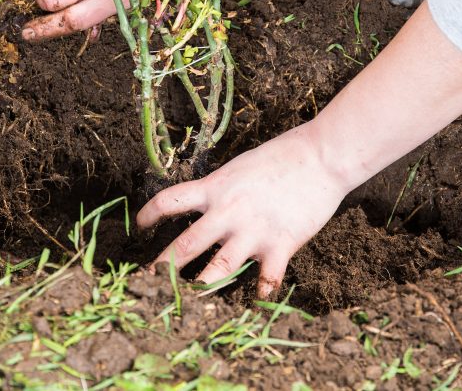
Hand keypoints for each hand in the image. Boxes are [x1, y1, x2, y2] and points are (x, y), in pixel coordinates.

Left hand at [136, 124, 350, 297]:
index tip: (139, 225)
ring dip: (201, 289)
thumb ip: (223, 190)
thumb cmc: (283, 156)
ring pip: (218, 270)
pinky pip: (265, 279)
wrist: (321, 157)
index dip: (149, 214)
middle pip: (185, 245)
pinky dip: (260, 293)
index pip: (169, 201)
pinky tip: (256, 299)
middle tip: (147, 284)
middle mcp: (227, 212)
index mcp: (215, 189)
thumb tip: (208, 203)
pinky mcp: (280, 245)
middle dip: (162, 268)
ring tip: (188, 305)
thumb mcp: (241, 167)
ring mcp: (253, 231)